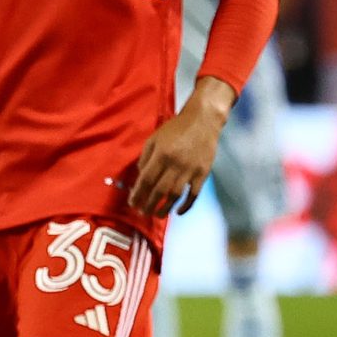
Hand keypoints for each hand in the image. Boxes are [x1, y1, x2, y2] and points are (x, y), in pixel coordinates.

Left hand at [127, 78, 231, 216]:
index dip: (138, 194)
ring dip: (164, 208)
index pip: (146, 179)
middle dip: (148, 204)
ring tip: (157, 215)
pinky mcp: (203, 173)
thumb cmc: (176, 129)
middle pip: (159, 190)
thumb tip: (140, 177)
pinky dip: (186, 205)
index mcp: (161, 154)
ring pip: (175, 195)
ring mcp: (190, 170)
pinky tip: (178, 212)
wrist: (203, 120)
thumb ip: (145, 157)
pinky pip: (194, 194)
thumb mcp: (154, 138)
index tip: (133, 203)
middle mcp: (175, 163)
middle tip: (142, 212)